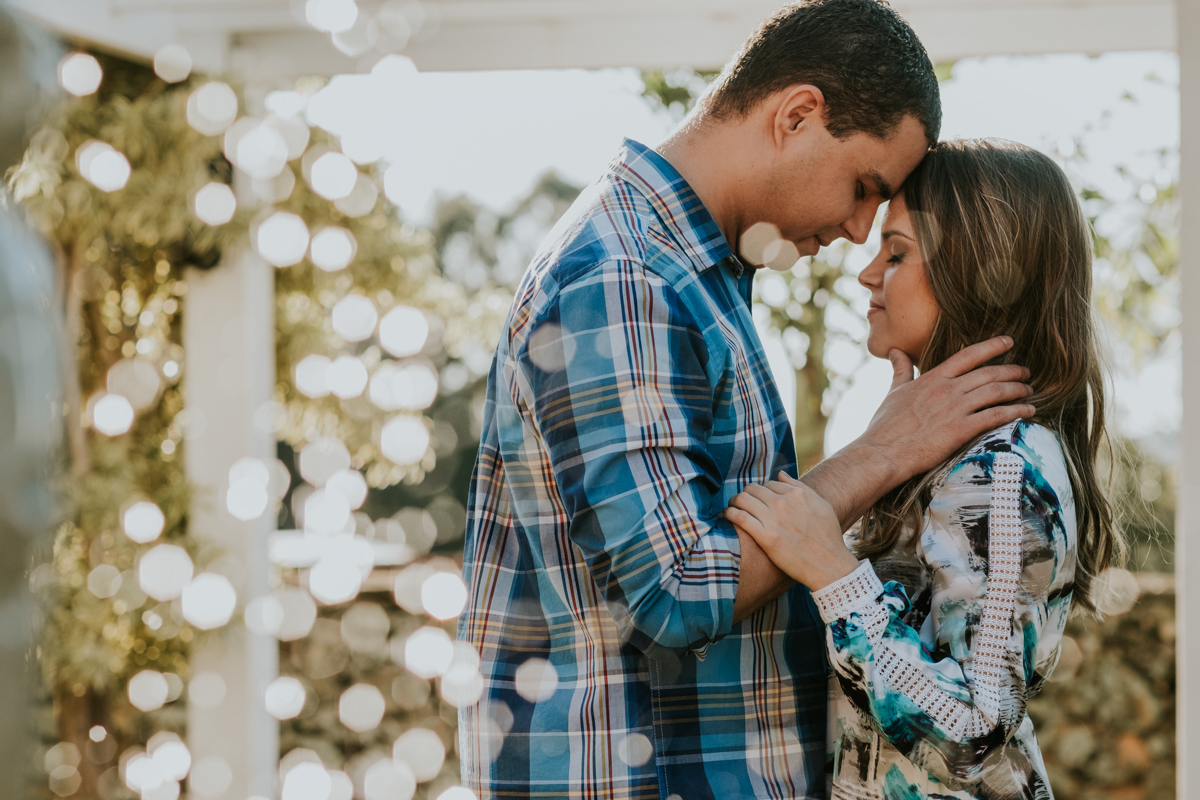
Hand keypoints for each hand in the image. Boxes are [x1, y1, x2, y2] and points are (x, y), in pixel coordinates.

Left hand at [726, 472, 860, 590]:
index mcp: (797, 494)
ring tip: (731, 508)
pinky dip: (729, 513)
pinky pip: (739, 517)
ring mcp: (773, 519)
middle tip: (741, 503)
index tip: (758, 500)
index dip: (762, 492)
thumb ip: (800, 487)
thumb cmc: (827, 536)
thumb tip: (780, 474)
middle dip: (745, 494)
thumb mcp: (820, 505)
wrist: (829, 565)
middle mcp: (783, 503)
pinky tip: (727, 516)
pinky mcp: (765, 536)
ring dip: (734, 502)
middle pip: (753, 489)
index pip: (769, 484)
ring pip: (743, 499)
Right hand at [861, 337, 1033, 483]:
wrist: (882, 452)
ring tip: (1030, 390)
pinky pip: (996, 415)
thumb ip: (900, 370)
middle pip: (988, 373)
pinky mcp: (961, 429)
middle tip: (1026, 372)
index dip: (991, 346)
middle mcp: (947, 389)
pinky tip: (1028, 411)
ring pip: (996, 391)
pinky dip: (1016, 411)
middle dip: (1012, 370)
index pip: (968, 355)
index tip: (1009, 342)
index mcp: (932, 378)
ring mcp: (955, 409)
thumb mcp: (893, 392)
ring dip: (1018, 389)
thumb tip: (895, 351)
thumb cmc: (885, 425)